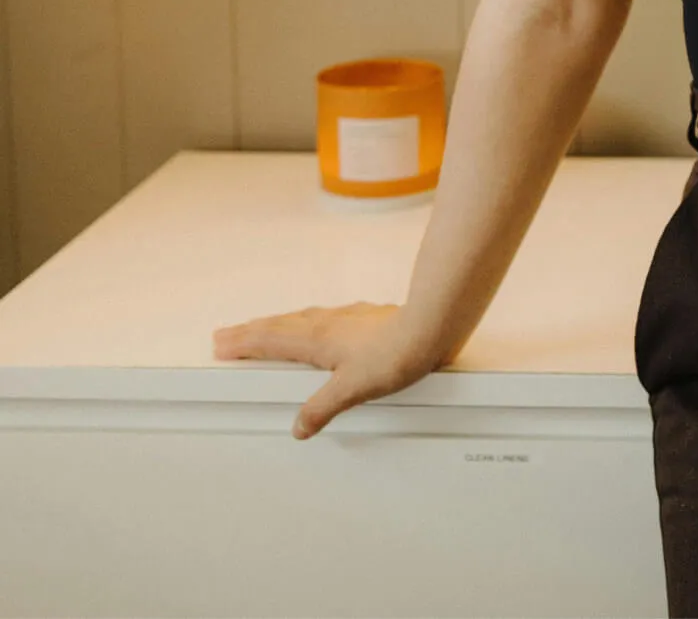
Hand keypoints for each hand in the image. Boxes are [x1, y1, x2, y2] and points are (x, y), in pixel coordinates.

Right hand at [212, 301, 443, 439]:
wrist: (432, 326)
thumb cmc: (396, 353)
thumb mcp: (352, 390)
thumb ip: (322, 408)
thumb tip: (300, 426)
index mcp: (317, 340)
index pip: (270, 341)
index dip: (243, 343)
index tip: (221, 343)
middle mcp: (329, 323)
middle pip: (281, 325)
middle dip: (252, 330)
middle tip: (229, 333)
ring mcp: (348, 317)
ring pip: (303, 318)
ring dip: (279, 323)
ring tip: (266, 328)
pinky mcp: (367, 317)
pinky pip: (326, 316)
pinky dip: (310, 320)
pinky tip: (321, 324)